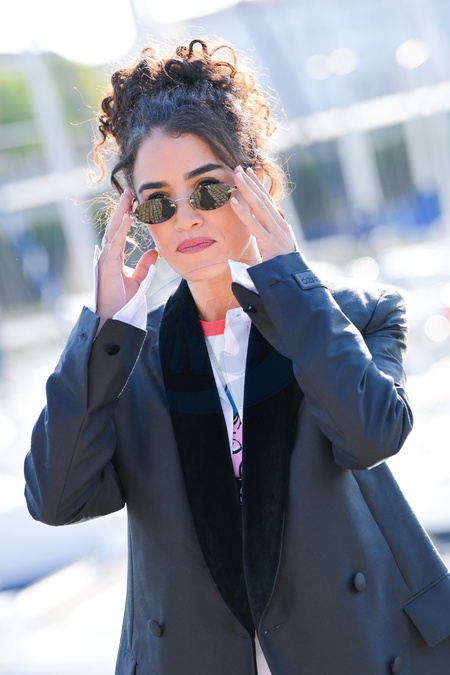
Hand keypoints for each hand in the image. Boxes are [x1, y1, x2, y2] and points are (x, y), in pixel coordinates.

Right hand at [96, 189, 157, 326]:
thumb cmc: (123, 301)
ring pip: (112, 231)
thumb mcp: (138, 280)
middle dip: (121, 208)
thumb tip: (154, 253)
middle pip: (114, 226)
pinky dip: (120, 230)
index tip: (132, 201)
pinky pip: (115, 244)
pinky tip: (126, 217)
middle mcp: (107, 255)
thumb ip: (144, 266)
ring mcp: (106, 260)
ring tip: (127, 198)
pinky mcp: (108, 266)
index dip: (124, 215)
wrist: (115, 318)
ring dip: (119, 214)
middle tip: (128, 191)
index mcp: (114, 257)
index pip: (119, 231)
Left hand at [230, 166, 297, 260]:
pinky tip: (232, 202)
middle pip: (263, 199)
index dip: (258, 186)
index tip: (249, 173)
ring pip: (259, 207)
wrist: (293, 280)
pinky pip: (253, 225)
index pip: (268, 201)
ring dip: (246, 190)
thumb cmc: (283, 268)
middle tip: (239, 168)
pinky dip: (242, 213)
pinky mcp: (269, 242)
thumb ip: (268, 239)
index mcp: (280, 225)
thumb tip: (260, 233)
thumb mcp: (276, 249)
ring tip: (235, 177)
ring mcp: (275, 232)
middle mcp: (279, 225)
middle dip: (250, 182)